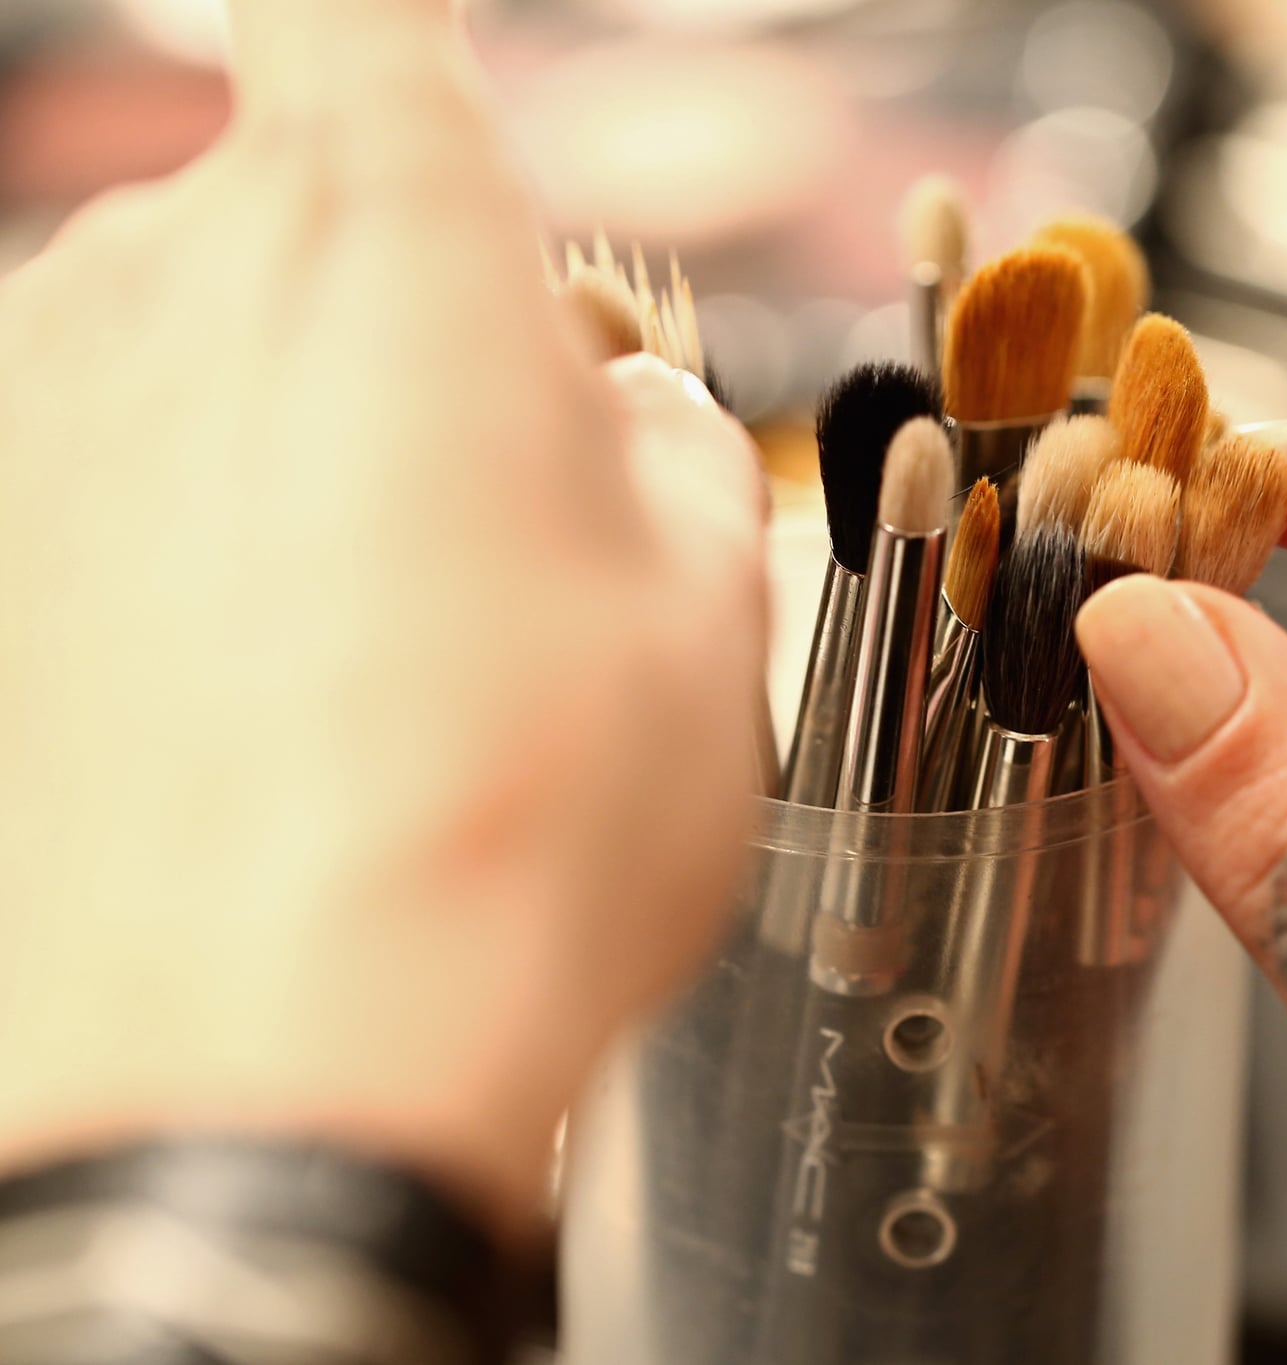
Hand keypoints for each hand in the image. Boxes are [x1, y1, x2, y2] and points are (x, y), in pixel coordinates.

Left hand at [0, 1, 766, 1238]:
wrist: (270, 1079)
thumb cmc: (508, 821)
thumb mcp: (708, 605)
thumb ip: (666, 448)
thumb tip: (615, 423)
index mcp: (385, 229)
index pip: (350, 9)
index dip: (396, 51)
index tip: (440, 130)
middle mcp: (166, 276)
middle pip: (289, 211)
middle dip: (400, 314)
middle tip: (504, 502)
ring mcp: (33, 419)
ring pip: (193, 359)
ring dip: (295, 446)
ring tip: (392, 651)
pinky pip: (101, 491)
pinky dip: (186, 556)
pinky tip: (273, 716)